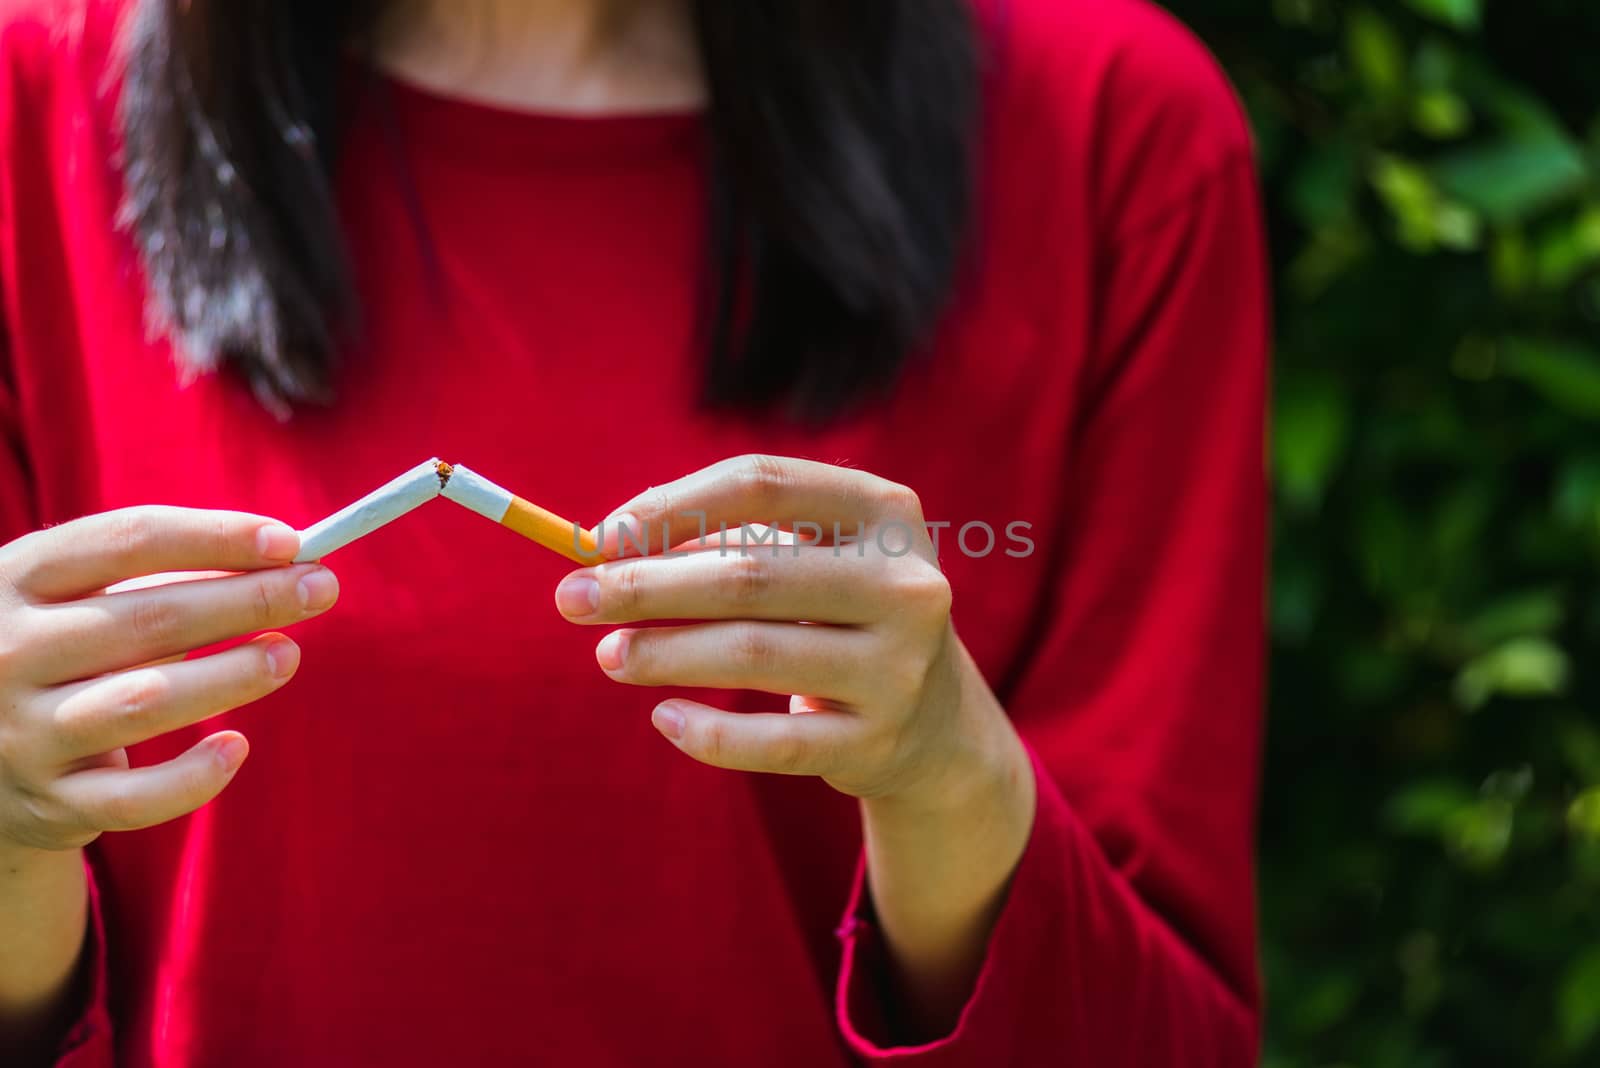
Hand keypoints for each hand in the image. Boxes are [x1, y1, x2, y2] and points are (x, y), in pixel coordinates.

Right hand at [0, 508, 338, 855]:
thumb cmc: (59, 651)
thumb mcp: (80, 596)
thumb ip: (165, 576)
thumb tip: (280, 561)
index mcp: (15, 578)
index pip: (128, 541)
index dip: (216, 537)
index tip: (290, 541)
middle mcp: (8, 652)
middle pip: (148, 619)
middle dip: (247, 600)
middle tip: (319, 589)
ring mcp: (23, 732)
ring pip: (145, 702)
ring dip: (231, 676)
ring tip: (288, 654)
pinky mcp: (49, 803)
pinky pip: (135, 799)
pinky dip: (193, 777)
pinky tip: (236, 747)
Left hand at [554, 454, 1021, 809]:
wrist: (933, 722)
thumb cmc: (836, 614)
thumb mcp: (806, 559)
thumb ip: (720, 542)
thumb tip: (604, 552)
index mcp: (885, 512)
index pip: (764, 484)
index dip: (673, 505)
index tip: (601, 537)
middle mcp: (906, 584)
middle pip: (752, 573)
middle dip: (649, 586)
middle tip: (572, 598)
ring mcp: (899, 668)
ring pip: (755, 655)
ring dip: (664, 653)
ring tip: (608, 654)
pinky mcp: (876, 742)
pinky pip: (774, 743)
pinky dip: (709, 732)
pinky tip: (665, 718)